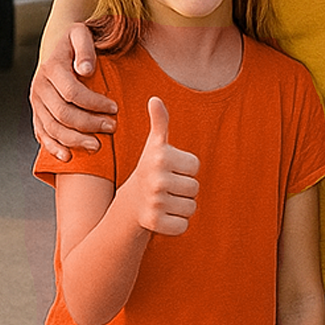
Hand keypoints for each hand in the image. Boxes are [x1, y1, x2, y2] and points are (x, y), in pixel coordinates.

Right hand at [32, 21, 116, 158]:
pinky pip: (42, 133)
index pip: (73, 92)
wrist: (56, 45)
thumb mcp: (81, 33)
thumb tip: (86, 70)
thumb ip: (85, 49)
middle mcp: (40, 87)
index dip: (94, 103)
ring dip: (74, 140)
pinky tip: (68, 156)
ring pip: (52, 128)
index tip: (115, 108)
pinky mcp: (37, 112)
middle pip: (63, 113)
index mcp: (52, 68)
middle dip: (89, 124)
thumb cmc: (74, 40)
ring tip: (96, 146)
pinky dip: (53, 147)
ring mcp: (36, 102)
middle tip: (111, 128)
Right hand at [120, 97, 201, 234]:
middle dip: (184, 188)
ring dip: (181, 206)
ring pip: (191, 207)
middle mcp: (156, 179)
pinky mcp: (154, 223)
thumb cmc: (149, 169)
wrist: (129, 204)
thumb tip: (155, 99)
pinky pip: (184, 225)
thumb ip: (160, 122)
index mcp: (160, 157)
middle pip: (195, 187)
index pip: (195, 166)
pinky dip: (176, 223)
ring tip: (165, 200)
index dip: (185, 169)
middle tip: (167, 187)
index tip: (170, 169)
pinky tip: (163, 216)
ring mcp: (155, 202)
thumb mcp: (154, 145)